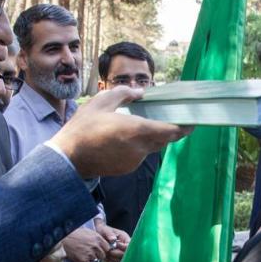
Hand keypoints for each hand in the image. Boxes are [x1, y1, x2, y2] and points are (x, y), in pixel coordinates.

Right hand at [55, 86, 190, 177]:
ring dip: (148, 136)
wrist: (67, 158)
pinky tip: (122, 138)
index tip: (192, 121)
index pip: (172, 131)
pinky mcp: (127, 169)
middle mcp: (140, 148)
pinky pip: (138, 154)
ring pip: (150, 146)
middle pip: (163, 139)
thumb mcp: (102, 101)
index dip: (185, 127)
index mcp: (137, 130)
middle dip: (165, 128)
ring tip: (135, 124)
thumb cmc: (83, 127)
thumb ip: (124, 93)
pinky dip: (136, 145)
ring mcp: (134, 161)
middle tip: (164, 116)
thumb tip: (140, 93)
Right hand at [61, 227, 109, 261]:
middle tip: (90, 253)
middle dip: (98, 255)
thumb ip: (98, 239)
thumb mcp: (89, 232)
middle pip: (102, 256)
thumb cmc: (75, 233)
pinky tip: (80, 258)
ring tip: (83, 254)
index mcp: (98, 238)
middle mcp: (95, 246)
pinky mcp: (83, 260)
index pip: (108, 248)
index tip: (99, 250)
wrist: (63, 237)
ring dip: (91, 259)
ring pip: (95, 261)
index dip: (103, 250)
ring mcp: (90, 254)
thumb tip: (105, 244)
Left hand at [95, 222, 129, 261]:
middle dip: (117, 254)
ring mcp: (122, 254)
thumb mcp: (106, 230)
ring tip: (106, 253)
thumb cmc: (104, 231)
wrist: (99, 235)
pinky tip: (106, 257)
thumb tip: (113, 239)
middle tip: (109, 251)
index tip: (116, 245)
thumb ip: (109, 234)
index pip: (129, 246)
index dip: (123, 247)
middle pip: (126, 255)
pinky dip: (111, 261)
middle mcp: (125, 247)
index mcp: (125, 239)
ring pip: (121, 260)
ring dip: (113, 258)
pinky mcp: (117, 258)